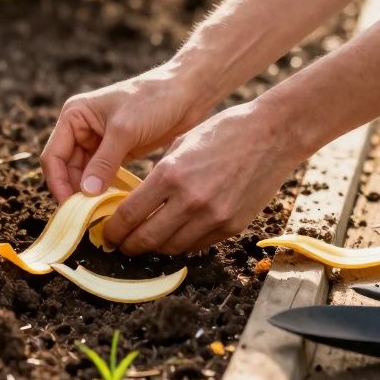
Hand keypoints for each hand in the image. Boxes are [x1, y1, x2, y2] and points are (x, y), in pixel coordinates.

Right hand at [40, 66, 206, 201]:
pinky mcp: (116, 152)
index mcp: (74, 116)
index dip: (57, 183)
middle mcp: (81, 128)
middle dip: (74, 192)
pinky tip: (113, 206)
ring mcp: (98, 141)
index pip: (53, 156)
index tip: (70, 208)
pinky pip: (102, 176)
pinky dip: (104, 191)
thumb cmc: (153, 100)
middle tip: (86, 218)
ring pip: (83, 176)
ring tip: (100, 215)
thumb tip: (85, 194)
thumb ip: (103, 162)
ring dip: (89, 194)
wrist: (187, 93)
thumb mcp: (125, 130)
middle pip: (66, 169)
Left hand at [101, 101, 306, 255]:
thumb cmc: (223, 132)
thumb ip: (159, 174)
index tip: (107, 233)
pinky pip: (198, 245)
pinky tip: (175, 237)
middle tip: (120, 245)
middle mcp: (189, 199)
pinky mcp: (232, 226)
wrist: (272, 134)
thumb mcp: (180, 144)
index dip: (114, 229)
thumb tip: (138, 200)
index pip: (130, 215)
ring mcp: (213, 216)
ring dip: (155, 248)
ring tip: (146, 242)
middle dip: (128, 245)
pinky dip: (182, 244)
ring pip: (172, 247)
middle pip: (147, 238)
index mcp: (170, 174)